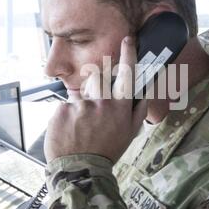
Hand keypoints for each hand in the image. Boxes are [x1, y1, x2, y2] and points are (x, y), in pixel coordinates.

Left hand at [44, 37, 146, 163]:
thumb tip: (145, 91)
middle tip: (92, 105)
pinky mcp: (63, 110)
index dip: (128, 54)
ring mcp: (81, 105)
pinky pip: (65, 105)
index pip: (126, 74)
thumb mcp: (129, 134)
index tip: (127, 39)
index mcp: (120, 107)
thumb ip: (139, 110)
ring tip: (80, 124)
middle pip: (97, 75)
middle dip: (94, 82)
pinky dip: (66, 116)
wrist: (80, 170)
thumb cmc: (106, 151)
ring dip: (80, 102)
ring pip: (80, 91)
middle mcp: (102, 102)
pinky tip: (69, 131)